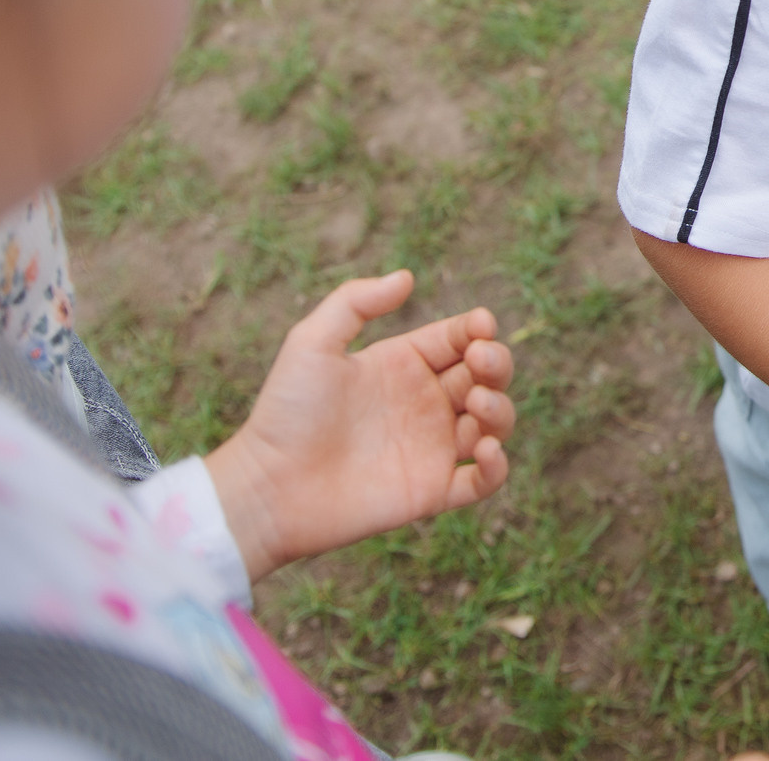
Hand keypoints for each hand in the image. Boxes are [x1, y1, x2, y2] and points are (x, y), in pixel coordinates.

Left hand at [204, 271, 513, 581]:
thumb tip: (407, 277)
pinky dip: (498, 467)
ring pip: (493, 423)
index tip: (480, 326)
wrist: (267, 487)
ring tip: (476, 404)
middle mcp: (424, 403)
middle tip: (481, 360)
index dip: (478, 329)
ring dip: (500, 410)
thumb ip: (355, 302)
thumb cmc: (285, 413)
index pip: (458, 338)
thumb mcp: (311, 343)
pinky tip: (486, 450)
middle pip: (486, 375)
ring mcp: (432, 448)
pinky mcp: (433, 491)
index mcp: (402, 364)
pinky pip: (483, 481)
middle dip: (497, 363)